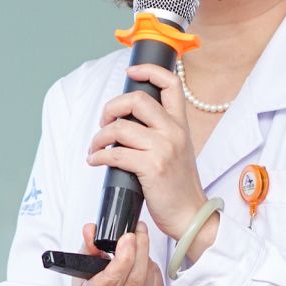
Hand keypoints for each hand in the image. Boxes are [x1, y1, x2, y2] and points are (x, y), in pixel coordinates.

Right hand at [66, 222, 162, 285]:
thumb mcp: (82, 267)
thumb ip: (88, 246)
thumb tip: (91, 230)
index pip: (112, 280)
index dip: (124, 257)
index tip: (128, 237)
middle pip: (135, 279)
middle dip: (140, 250)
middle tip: (139, 232)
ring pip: (148, 281)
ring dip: (146, 258)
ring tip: (137, 249)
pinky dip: (154, 270)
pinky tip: (143, 265)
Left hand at [86, 64, 210, 239]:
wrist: (190, 214)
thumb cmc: (178, 186)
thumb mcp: (177, 150)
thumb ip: (160, 132)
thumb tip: (125, 123)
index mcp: (181, 124)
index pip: (171, 83)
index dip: (149, 70)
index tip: (131, 72)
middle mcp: (174, 131)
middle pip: (136, 100)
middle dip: (112, 108)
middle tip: (104, 122)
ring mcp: (164, 148)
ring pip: (120, 128)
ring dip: (99, 137)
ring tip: (95, 148)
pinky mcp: (152, 167)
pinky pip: (116, 154)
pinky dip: (98, 156)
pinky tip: (96, 161)